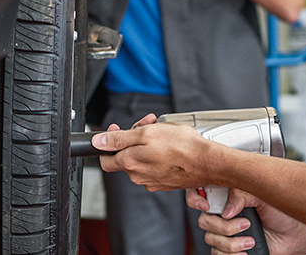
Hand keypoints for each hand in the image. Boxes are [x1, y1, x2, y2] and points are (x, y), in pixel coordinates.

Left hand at [94, 114, 216, 190]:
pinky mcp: (165, 181)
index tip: (117, 130)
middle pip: (126, 155)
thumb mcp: (146, 133)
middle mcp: (138, 176)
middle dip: (133, 136)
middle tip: (147, 123)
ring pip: (142, 159)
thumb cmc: (181, 146)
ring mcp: (152, 180)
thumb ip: (118, 139)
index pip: (106, 160)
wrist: (207, 162)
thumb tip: (97, 141)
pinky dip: (158, 153)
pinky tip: (170, 144)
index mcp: (130, 163)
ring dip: (147, 142)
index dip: (108, 143)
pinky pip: (155, 165)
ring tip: (162, 130)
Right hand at [193, 189, 305, 254]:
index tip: (206, 206)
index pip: (200, 193)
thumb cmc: (284, 210)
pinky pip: (218, 254)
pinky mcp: (232, 249)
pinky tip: (246, 252)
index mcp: (228, 195)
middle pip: (204, 222)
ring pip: (211, 240)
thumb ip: (241, 194)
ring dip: (231, 244)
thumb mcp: (263, 194)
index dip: (195, 198)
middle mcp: (224, 213)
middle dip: (224, 228)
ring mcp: (227, 233)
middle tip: (246, 224)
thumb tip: (226, 211)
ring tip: (251, 241)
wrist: (299, 233)